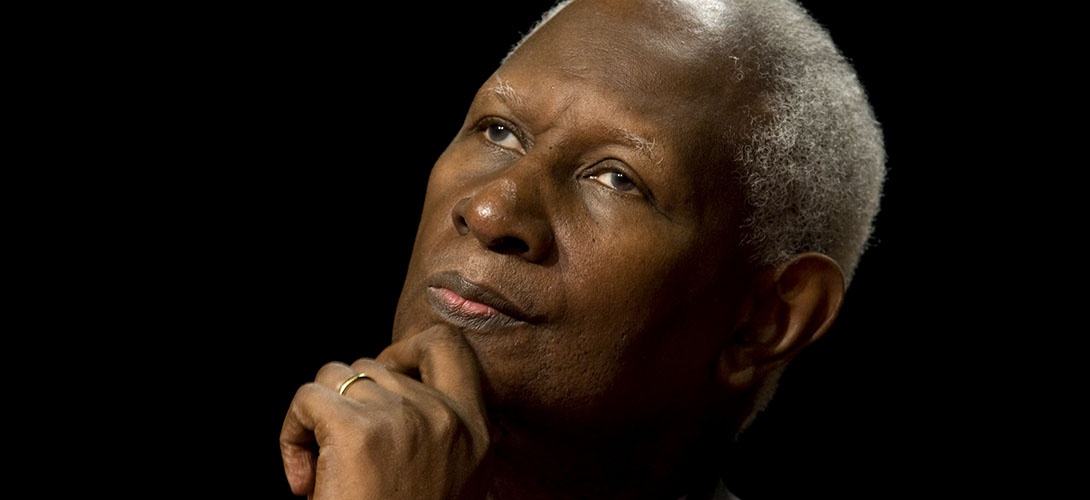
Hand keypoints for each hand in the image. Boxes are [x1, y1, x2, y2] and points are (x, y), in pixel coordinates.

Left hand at [280, 325, 491, 498]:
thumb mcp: (449, 478)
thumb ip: (438, 432)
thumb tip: (393, 392)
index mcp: (475, 432)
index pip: (448, 346)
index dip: (407, 348)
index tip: (383, 377)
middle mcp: (445, 418)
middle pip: (374, 364)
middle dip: (348, 401)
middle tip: (342, 457)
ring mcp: (403, 419)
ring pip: (334, 377)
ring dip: (318, 419)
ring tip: (323, 473)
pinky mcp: (356, 430)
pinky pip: (307, 398)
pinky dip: (291, 434)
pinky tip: (304, 480)